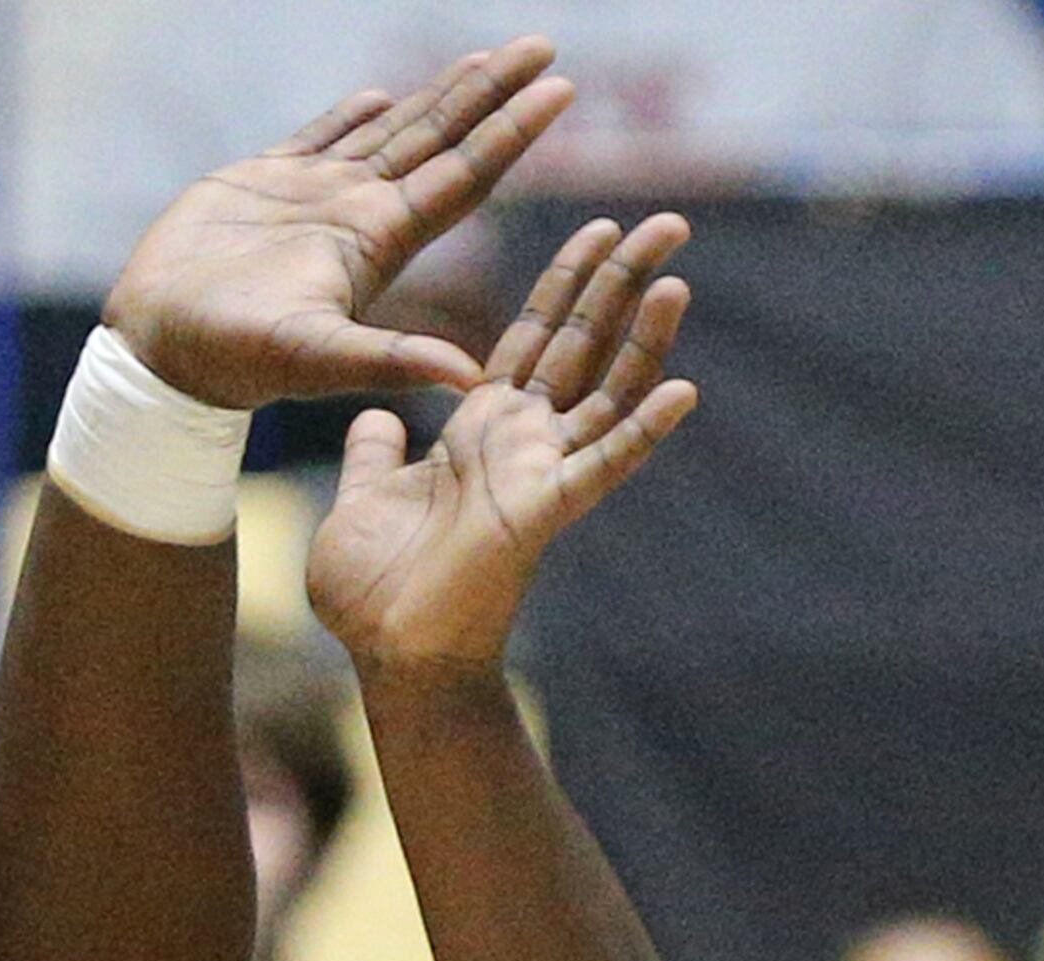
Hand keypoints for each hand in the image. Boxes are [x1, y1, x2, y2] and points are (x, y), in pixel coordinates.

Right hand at [105, 39, 571, 410]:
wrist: (154, 353)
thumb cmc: (229, 360)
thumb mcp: (317, 360)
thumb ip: (390, 359)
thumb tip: (473, 379)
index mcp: (376, 243)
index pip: (463, 178)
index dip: (511, 133)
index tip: (562, 89)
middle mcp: (354, 215)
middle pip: (441, 142)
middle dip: (492, 95)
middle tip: (543, 47)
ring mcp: (310, 198)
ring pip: (391, 132)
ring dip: (439, 96)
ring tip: (486, 59)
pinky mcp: (259, 186)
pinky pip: (318, 138)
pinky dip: (351, 116)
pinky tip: (381, 95)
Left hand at [307, 212, 693, 680]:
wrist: (384, 655)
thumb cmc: (372, 592)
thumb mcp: (360, 502)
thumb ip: (374, 456)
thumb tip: (375, 416)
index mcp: (477, 432)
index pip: (532, 340)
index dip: (566, 283)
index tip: (601, 227)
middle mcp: (519, 444)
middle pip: (583, 346)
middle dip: (622, 282)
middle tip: (669, 222)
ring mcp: (539, 475)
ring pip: (608, 392)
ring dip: (645, 339)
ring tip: (677, 280)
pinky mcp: (543, 512)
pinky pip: (603, 466)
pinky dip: (641, 431)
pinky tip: (683, 392)